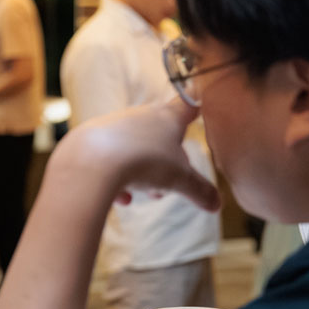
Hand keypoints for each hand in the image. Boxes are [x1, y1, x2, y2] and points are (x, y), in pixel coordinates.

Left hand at [57, 99, 219, 213]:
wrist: (92, 161)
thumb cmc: (143, 162)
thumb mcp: (180, 181)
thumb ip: (200, 191)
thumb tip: (216, 204)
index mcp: (168, 118)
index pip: (187, 106)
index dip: (195, 106)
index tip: (197, 103)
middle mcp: (141, 116)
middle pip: (160, 135)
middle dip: (166, 162)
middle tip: (168, 185)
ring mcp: (114, 125)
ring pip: (135, 149)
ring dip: (141, 172)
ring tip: (143, 193)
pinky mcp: (91, 139)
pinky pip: (109, 160)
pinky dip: (117, 179)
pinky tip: (121, 198)